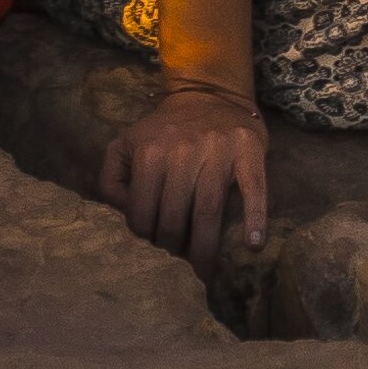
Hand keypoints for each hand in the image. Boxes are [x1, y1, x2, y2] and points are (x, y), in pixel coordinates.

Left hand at [98, 79, 269, 274]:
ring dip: (205, 251)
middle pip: (175, 219)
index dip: (146, 240)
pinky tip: (253, 244)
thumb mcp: (127, 144)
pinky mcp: (248, 151)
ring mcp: (218, 151)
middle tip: (180, 267)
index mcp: (149, 152)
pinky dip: (255, 218)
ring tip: (204, 274)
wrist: (210, 94)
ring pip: (208, 212)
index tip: (154, 251)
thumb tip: (119, 214)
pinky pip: (253, 188)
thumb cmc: (166, 131)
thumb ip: (112, 179)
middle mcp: (182, 151)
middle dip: (175, 251)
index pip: (142, 214)